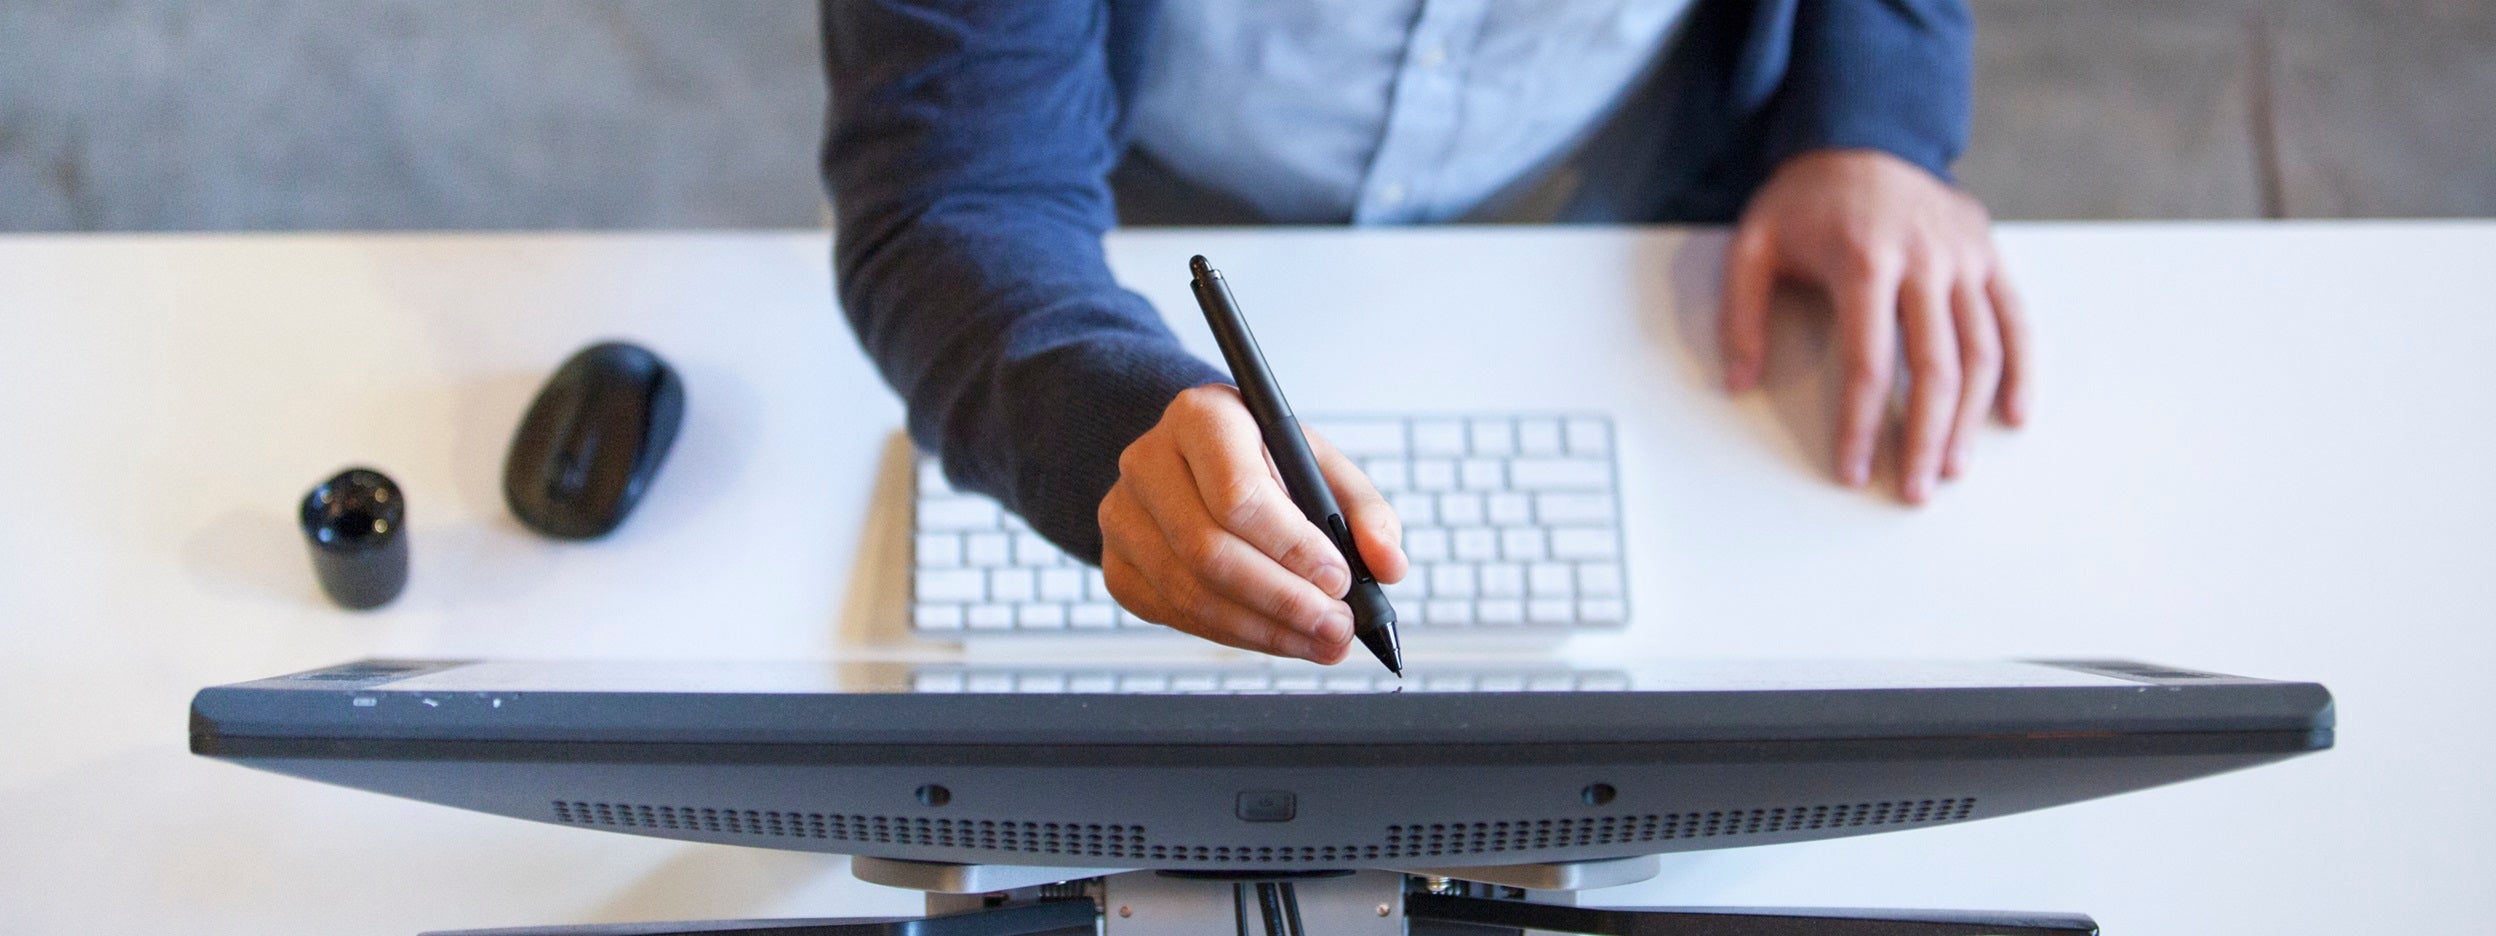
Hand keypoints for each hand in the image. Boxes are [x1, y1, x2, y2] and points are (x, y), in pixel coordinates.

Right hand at [1097, 385, 1407, 661]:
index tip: (1339, 578)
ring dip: (1265, 630)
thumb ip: (1364, 510)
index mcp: (1201, 416)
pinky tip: (1278, 637)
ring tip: (1321, 641)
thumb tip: (1388, 566)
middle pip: (1210, 551)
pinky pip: (1175, 616)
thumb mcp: (1318, 463)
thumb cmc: (1262, 458)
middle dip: (1284, 601)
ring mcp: (1123, 516)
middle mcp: (1148, 461)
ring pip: (1191, 593)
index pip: (1238, 493)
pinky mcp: (1118, 565)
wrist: (1194, 461)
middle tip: (1337, 627)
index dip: (1291, 546)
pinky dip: (1234, 636)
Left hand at [1720, 149, 2031, 502]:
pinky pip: (2015, 320)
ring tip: (1951, 467)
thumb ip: (1743, 313)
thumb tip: (1738, 382)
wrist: (1865, 133)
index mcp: (1865, 260)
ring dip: (1971, 417)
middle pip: (1936, 366)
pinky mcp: (1989, 255)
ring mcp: (1965, 257)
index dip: (1863, 424)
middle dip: (1925, 437)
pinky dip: (2021, 370)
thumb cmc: (1806, 198)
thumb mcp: (1754, 243)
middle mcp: (1926, 260)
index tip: (1853, 470)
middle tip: (1915, 490)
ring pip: (1983, 351)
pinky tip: (2012, 416)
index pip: (1869, 362)